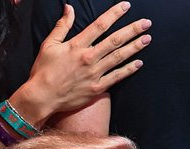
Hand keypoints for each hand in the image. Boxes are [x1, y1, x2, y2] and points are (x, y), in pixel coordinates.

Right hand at [11, 2, 150, 124]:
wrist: (42, 98)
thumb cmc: (43, 72)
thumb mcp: (48, 45)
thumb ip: (62, 26)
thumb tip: (69, 8)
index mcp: (76, 46)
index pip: (100, 25)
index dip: (114, 14)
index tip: (126, 6)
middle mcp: (88, 58)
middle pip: (115, 40)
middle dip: (133, 30)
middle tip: (147, 23)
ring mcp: (94, 74)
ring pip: (119, 57)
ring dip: (135, 47)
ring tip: (147, 39)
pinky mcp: (96, 89)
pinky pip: (116, 77)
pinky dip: (128, 70)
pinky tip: (138, 63)